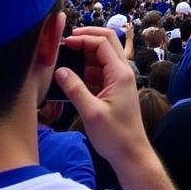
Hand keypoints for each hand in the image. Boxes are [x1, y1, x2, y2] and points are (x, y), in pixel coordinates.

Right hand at [56, 27, 145, 164]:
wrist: (130, 153)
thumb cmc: (114, 134)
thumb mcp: (91, 112)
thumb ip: (75, 89)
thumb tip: (60, 70)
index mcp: (120, 73)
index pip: (103, 43)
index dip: (84, 38)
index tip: (65, 41)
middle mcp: (122, 71)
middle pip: (107, 42)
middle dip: (88, 36)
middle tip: (68, 39)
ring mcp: (120, 79)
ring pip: (104, 55)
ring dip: (87, 51)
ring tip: (67, 54)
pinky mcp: (115, 88)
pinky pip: (101, 70)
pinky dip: (88, 67)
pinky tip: (74, 72)